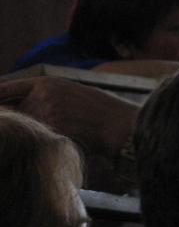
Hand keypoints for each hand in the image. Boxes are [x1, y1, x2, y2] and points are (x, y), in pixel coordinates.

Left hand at [0, 76, 137, 157]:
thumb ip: (47, 97)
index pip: (7, 88)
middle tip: (49, 126)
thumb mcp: (73, 93)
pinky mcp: (52, 129)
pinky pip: (39, 139)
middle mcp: (43, 95)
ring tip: (64, 133)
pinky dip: (47, 143)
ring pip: (27, 128)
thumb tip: (23, 109)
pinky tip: (67, 140)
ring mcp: (46, 112)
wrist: (119, 125)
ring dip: (36, 135)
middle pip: (15, 113)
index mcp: (47, 83)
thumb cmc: (101, 111)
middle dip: (22, 122)